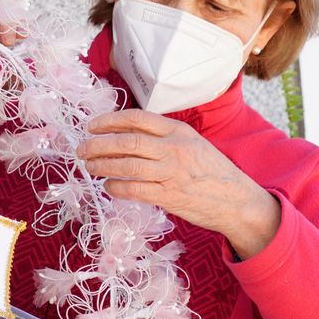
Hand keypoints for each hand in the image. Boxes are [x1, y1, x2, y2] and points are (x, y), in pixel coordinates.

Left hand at [76, 109, 280, 258]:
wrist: (237, 200)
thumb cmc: (212, 172)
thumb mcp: (192, 144)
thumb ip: (164, 139)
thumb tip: (126, 138)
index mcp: (179, 131)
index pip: (138, 118)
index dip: (110, 120)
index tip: (92, 126)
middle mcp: (174, 148)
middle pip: (127, 140)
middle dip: (98, 144)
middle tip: (81, 149)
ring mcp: (172, 172)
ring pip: (127, 165)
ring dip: (102, 165)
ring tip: (89, 167)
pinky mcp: (169, 196)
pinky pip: (135, 190)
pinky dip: (116, 187)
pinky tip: (107, 186)